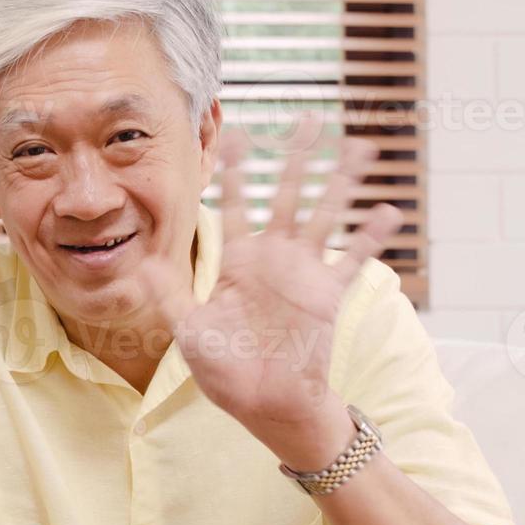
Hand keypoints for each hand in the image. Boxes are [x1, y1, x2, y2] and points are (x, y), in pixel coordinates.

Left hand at [150, 116, 402, 467]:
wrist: (266, 406)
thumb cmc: (225, 372)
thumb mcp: (189, 331)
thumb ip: (170, 295)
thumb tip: (137, 264)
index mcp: (236, 263)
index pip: (233, 205)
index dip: (234, 171)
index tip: (235, 133)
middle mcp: (272, 259)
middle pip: (284, 195)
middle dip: (295, 158)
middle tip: (308, 119)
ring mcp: (302, 273)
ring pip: (323, 215)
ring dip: (340, 183)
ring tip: (359, 148)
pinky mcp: (327, 294)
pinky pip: (352, 260)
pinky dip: (369, 238)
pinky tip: (388, 212)